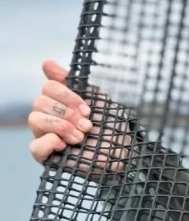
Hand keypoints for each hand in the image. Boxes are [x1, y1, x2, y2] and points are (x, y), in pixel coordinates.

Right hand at [28, 61, 134, 178]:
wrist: (122, 153)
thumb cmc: (110, 126)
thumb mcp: (96, 98)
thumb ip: (72, 81)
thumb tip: (46, 63)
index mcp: (58, 102)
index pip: (48, 87)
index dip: (67, 96)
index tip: (88, 109)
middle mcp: (48, 116)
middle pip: (39, 102)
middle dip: (67, 113)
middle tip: (87, 125)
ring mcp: (45, 136)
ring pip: (34, 120)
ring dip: (61, 126)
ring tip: (80, 136)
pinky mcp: (46, 156)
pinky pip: (35, 146)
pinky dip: (49, 142)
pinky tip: (64, 144)